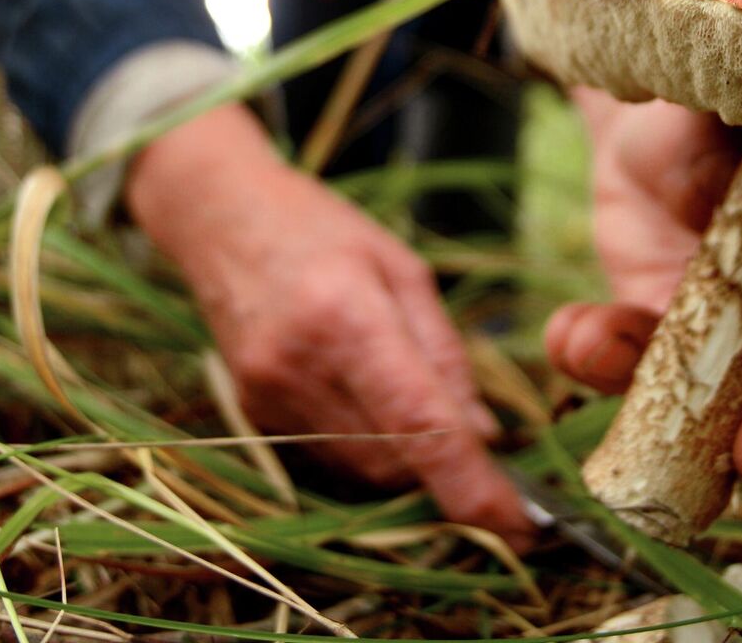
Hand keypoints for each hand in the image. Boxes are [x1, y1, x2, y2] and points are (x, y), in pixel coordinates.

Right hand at [126, 105, 533, 545]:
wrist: (220, 216)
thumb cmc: (323, 229)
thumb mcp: (403, 268)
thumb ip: (444, 354)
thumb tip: (484, 436)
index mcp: (346, 316)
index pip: (418, 424)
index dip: (472, 485)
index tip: (521, 523)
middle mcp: (299, 367)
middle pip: (394, 460)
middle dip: (444, 464)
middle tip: (474, 434)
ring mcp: (267, 396)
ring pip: (362, 469)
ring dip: (404, 456)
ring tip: (406, 389)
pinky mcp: (252, 413)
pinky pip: (328, 456)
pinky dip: (364, 442)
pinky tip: (361, 390)